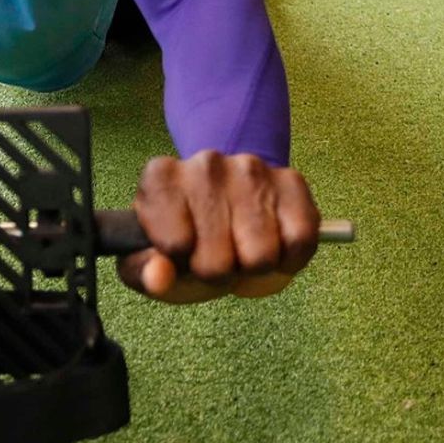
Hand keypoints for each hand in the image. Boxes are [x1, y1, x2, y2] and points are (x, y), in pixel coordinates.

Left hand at [117, 152, 320, 303]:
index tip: (181, 253)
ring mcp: (251, 168)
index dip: (181, 264)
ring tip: (241, 248)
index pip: (174, 247)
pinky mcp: (291, 181)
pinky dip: (289, 258)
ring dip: (254, 267)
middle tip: (216, 256)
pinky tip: (272, 244)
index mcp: (161, 178)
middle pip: (217, 261)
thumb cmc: (183, 235)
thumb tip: (158, 278)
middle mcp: (205, 164)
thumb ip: (143, 272)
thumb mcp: (150, 257)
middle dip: (219, 272)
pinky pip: (299, 242)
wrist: (225, 201)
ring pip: (261, 256)